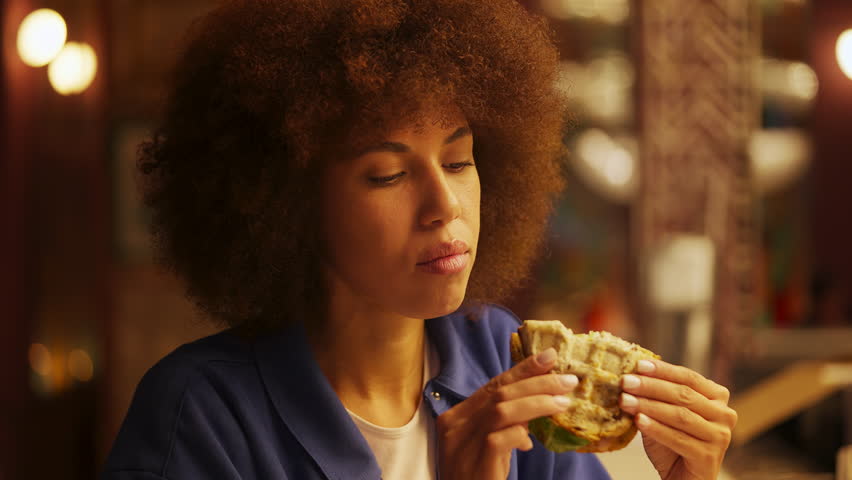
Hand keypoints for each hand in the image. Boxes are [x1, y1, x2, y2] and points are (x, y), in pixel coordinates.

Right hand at [436, 348, 576, 479]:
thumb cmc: (477, 475)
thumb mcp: (487, 444)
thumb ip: (505, 422)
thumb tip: (537, 402)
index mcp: (457, 416)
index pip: (494, 385)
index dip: (523, 369)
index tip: (550, 357)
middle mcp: (456, 425)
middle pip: (500, 392)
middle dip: (537, 382)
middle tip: (567, 381)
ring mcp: (464, 442)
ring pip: (503, 409)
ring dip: (537, 402)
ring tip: (562, 403)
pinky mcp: (477, 461)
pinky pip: (503, 438)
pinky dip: (521, 433)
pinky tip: (531, 441)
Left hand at [619, 359, 737, 479]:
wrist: (682, 477)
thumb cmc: (672, 441)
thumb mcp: (664, 413)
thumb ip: (656, 395)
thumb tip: (631, 375)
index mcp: (717, 397)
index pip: (689, 377)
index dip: (663, 370)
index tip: (638, 365)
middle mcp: (724, 414)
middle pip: (683, 395)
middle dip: (651, 387)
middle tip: (626, 382)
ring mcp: (720, 436)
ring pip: (680, 416)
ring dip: (649, 406)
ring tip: (625, 400)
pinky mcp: (709, 457)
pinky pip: (678, 439)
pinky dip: (656, 428)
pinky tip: (638, 420)